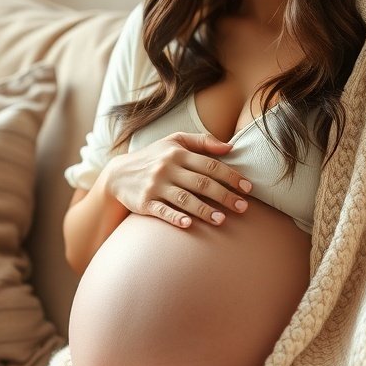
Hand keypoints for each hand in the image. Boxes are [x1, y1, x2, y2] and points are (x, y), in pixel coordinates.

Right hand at [104, 132, 251, 227]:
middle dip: (224, 196)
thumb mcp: (174, 141)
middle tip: (243, 207)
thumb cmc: (153, 157)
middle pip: (201, 183)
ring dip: (204, 210)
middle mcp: (167, 168)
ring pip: (184, 199)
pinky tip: (189, 225)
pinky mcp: (144, 202)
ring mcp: (155, 186)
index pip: (210, 165)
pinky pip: (162, 211)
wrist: (117, 174)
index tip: (248, 188)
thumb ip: (202, 141)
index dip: (231, 177)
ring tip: (222, 220)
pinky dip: (175, 217)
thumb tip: (230, 147)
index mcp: (177, 153)